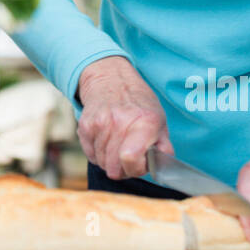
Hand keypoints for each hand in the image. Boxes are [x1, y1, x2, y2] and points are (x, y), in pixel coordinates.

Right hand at [75, 56, 173, 179]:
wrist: (112, 79)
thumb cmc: (138, 103)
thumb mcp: (159, 120)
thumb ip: (164, 146)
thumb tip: (165, 165)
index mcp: (144, 122)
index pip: (130, 158)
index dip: (136, 168)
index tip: (139, 163)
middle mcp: (120, 121)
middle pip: (113, 168)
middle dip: (122, 169)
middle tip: (128, 157)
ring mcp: (100, 123)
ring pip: (101, 163)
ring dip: (109, 160)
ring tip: (117, 145)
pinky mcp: (85, 125)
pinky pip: (89, 154)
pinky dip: (97, 153)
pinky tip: (106, 140)